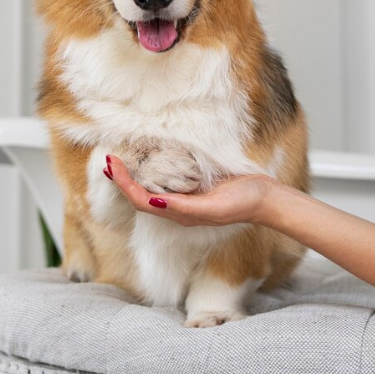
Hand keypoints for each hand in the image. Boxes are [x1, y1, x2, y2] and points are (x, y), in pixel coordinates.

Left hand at [105, 155, 278, 227]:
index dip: (123, 184)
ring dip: (134, 176)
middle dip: (122, 180)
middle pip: (140, 195)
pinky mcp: (195, 187)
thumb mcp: (213, 207)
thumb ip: (184, 207)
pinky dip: (152, 170)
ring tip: (121, 161)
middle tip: (109, 160)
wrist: (265, 199)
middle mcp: (178, 208)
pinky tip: (150, 159)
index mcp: (179, 214)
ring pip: (151, 188)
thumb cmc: (243, 203)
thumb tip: (154, 201)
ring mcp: (186, 198)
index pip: (141, 200)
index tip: (111, 165)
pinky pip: (167, 180)